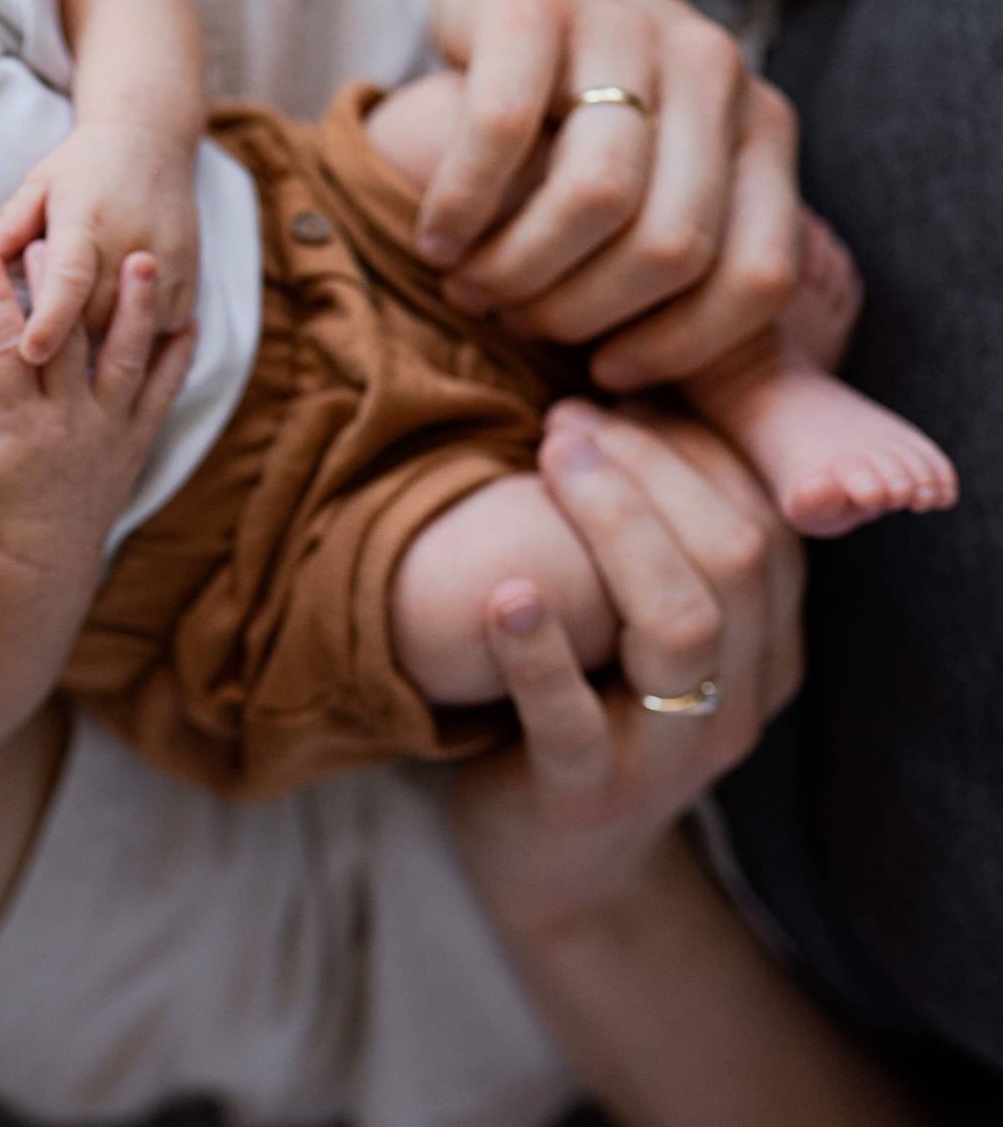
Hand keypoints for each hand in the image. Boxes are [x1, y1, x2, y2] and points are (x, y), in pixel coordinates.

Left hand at [0, 121, 199, 364]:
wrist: (150, 142)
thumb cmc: (83, 168)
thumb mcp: (39, 186)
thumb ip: (8, 227)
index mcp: (84, 221)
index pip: (68, 280)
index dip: (50, 320)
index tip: (31, 353)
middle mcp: (129, 243)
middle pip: (92, 318)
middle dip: (66, 331)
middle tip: (49, 317)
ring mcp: (165, 264)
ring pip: (125, 329)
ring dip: (100, 332)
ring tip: (87, 305)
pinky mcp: (189, 281)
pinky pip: (157, 329)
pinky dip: (136, 329)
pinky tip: (120, 306)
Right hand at [0, 252, 193, 575]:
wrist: (48, 557)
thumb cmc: (1, 506)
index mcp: (20, 422)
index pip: (6, 351)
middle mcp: (67, 420)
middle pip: (66, 341)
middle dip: (62, 285)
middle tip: (60, 234)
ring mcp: (108, 428)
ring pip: (125, 358)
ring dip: (135, 308)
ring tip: (144, 261)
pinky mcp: (138, 439)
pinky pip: (163, 393)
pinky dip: (178, 358)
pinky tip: (190, 318)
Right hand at [420, 0, 802, 391]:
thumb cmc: (581, 104)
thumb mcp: (662, 175)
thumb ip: (683, 265)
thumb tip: (671, 398)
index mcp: (762, 131)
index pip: (758, 277)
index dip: (678, 348)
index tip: (605, 368)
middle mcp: (714, 75)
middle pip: (669, 249)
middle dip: (576, 314)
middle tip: (513, 320)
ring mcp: (627, 30)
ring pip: (597, 198)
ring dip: (516, 269)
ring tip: (468, 283)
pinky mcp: (534, 3)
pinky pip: (503, 132)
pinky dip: (460, 205)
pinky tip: (437, 234)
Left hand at [448, 401, 803, 933]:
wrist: (554, 871)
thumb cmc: (584, 714)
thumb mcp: (631, 631)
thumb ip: (648, 547)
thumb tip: (613, 409)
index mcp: (764, 650)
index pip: (766, 524)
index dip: (695, 449)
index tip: (611, 398)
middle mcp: (738, 701)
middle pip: (734, 556)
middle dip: (652, 470)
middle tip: (567, 418)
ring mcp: (669, 754)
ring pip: (684, 622)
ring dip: (614, 527)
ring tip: (549, 462)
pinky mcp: (587, 795)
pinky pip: (569, 715)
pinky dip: (538, 649)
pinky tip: (503, 593)